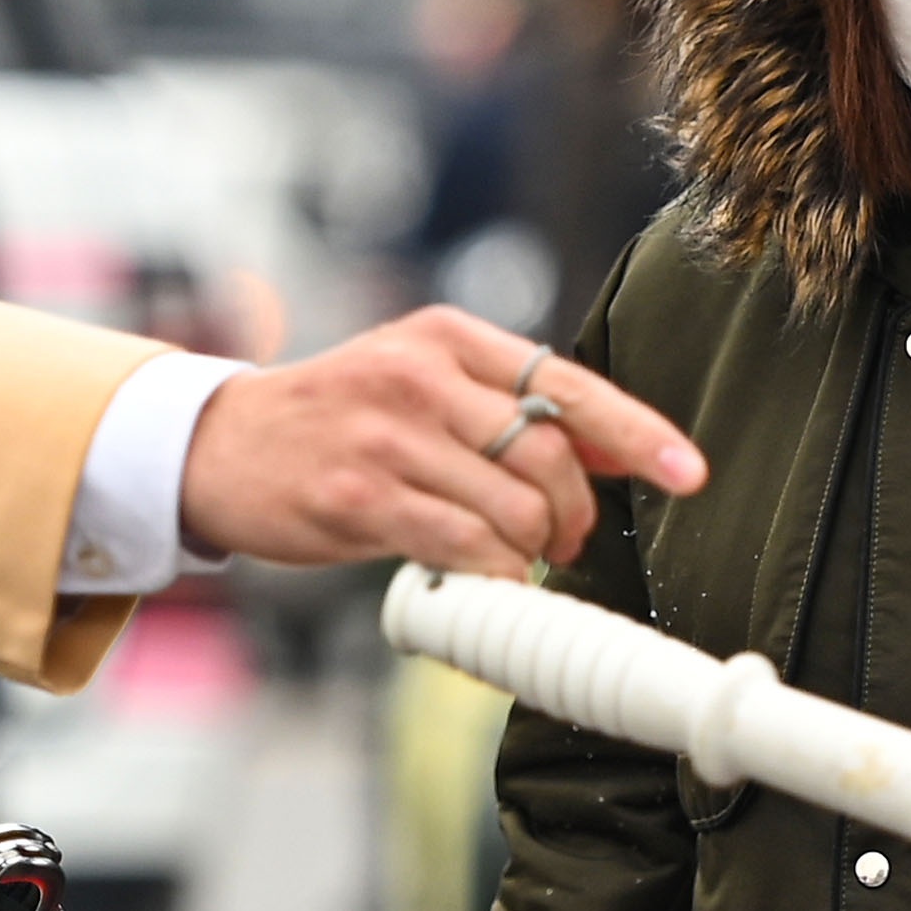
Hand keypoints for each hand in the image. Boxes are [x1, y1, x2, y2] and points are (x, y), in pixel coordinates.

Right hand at [173, 305, 705, 573]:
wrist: (220, 443)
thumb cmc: (339, 418)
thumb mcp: (422, 383)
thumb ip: (509, 409)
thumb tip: (618, 453)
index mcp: (449, 337)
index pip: (568, 384)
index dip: (639, 433)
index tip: (689, 473)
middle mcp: (423, 375)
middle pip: (550, 456)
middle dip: (573, 514)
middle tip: (561, 542)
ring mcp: (388, 435)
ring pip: (512, 510)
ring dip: (530, 550)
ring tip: (512, 556)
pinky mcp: (359, 495)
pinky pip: (461, 547)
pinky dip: (486, 573)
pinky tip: (473, 574)